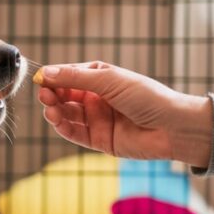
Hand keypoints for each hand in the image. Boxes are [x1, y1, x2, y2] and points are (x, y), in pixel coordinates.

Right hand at [35, 62, 212, 167]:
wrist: (173, 127)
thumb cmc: (148, 97)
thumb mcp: (110, 80)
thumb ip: (76, 77)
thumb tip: (46, 73)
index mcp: (101, 78)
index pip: (69, 76)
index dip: (54, 78)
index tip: (40, 80)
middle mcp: (97, 98)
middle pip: (65, 96)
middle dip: (52, 95)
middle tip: (44, 95)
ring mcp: (98, 119)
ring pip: (67, 115)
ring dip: (55, 111)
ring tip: (50, 109)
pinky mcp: (100, 140)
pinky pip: (75, 134)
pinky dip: (63, 128)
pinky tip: (57, 122)